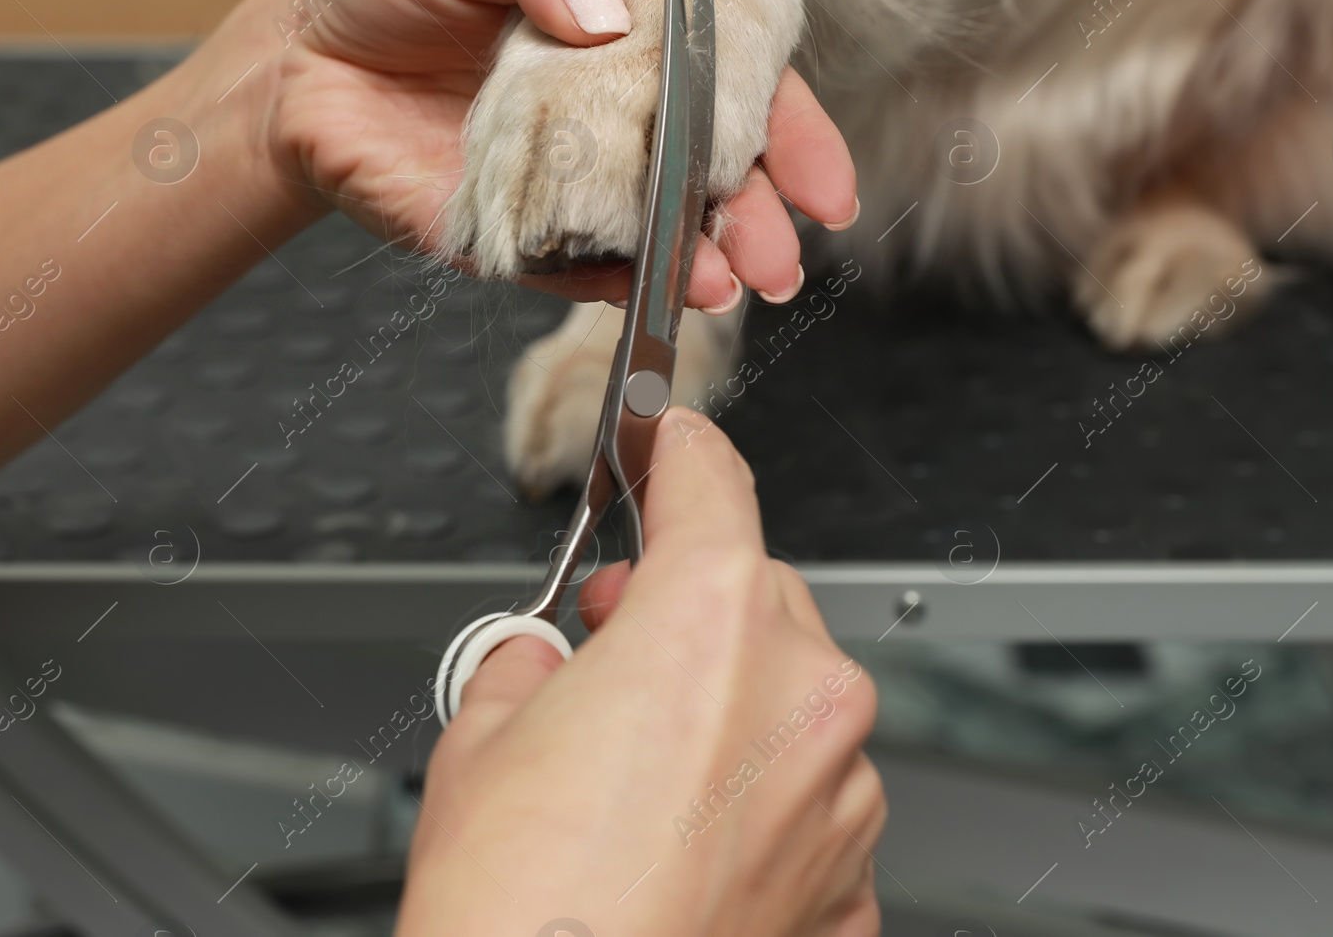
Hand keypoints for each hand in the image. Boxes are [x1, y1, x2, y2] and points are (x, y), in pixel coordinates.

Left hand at [260, 0, 856, 309]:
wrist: (295, 59)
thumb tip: (606, 15)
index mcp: (630, 52)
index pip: (734, 99)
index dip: (791, 143)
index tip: (830, 190)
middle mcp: (613, 127)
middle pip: (710, 184)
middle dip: (757, 225)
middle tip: (785, 258)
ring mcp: (566, 190)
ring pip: (652, 239)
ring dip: (697, 265)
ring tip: (725, 281)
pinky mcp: (508, 241)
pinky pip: (567, 274)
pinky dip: (608, 287)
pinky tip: (645, 293)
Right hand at [397, 409, 884, 936]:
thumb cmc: (520, 911)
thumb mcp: (481, 738)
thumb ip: (532, 661)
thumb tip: (548, 660)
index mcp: (714, 622)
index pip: (712, 484)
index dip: (680, 451)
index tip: (671, 443)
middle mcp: (803, 694)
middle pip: (758, 594)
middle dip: (687, 606)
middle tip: (612, 646)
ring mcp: (841, 792)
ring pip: (791, 701)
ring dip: (728, 711)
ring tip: (635, 777)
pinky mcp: (850, 879)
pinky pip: (810, 802)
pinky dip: (760, 805)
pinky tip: (684, 847)